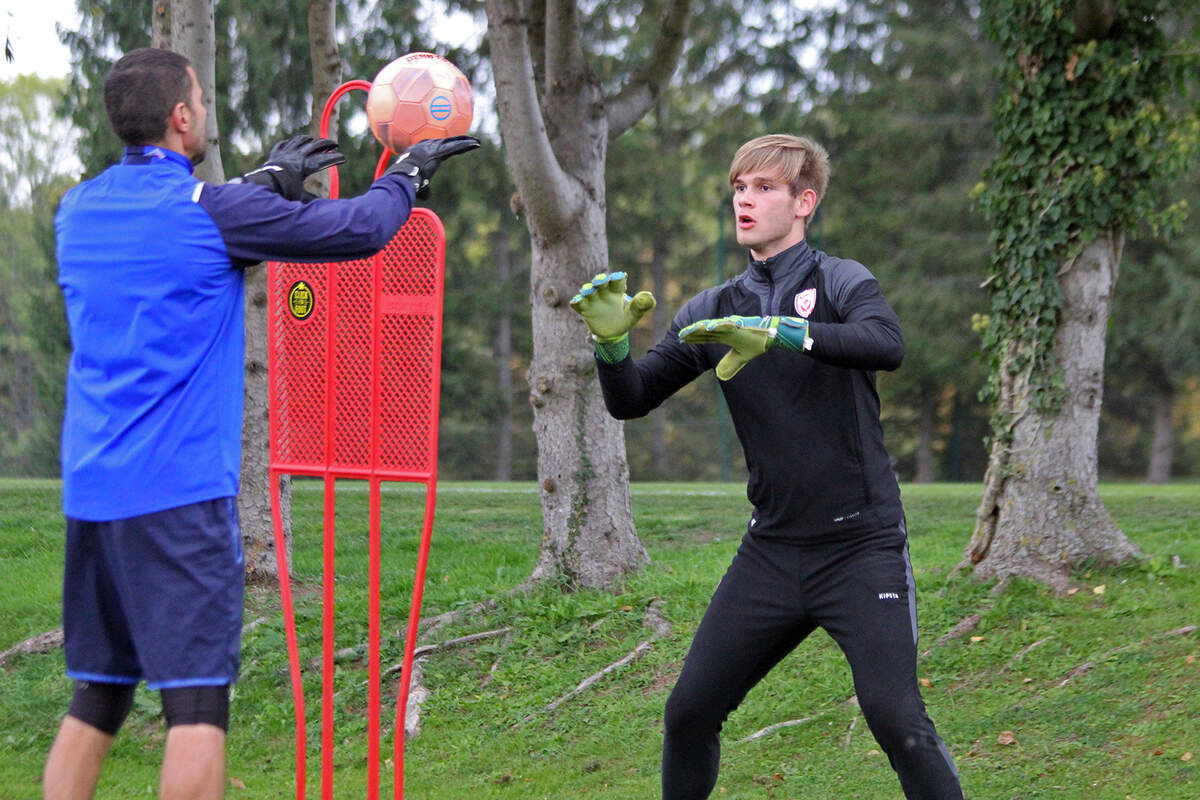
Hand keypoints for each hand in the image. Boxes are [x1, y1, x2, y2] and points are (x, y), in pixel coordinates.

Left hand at [239, 135, 345, 200]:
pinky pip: (283, 144)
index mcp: (305, 166)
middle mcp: (297, 156)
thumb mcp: (300, 198)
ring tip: (313, 140)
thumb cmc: (283, 193)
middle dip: (327, 143)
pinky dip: (289, 143)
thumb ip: (313, 200)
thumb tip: (325, 208)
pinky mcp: (275, 153)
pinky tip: (291, 143)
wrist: (263, 185)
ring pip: (299, 140)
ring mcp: (285, 152)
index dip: (336, 159)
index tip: (344, 158)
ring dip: (309, 140)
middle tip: (335, 145)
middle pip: (315, 145)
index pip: (325, 160)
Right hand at [386, 136, 480, 198]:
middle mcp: (425, 146)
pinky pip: (455, 147)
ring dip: (464, 142)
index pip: (434, 149)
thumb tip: (426, 196)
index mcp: (419, 153)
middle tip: (466, 141)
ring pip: (452, 143)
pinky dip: (466, 145)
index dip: (442, 147)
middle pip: (444, 143)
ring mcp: (432, 148)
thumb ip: (423, 188)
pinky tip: (477, 144)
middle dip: (455, 141)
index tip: (449, 147)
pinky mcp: (439, 151)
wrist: (403, 176)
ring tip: (476, 141)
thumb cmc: (405, 182)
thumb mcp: (415, 185)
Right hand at [570, 271, 655, 340]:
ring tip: (588, 291)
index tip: (622, 277)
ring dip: (587, 290)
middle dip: (600, 280)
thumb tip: (649, 296)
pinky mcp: (584, 309)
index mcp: (617, 290)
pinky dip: (576, 301)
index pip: (617, 281)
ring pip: (588, 291)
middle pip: (601, 282)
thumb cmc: (624, 319)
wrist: (612, 333)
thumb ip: (642, 305)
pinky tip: (576, 302)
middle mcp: (603, 292)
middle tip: (602, 281)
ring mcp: (592, 300)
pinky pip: (578, 304)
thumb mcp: (634, 314)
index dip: (618, 278)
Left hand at [679, 315, 809, 379]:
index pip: (705, 337)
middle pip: (705, 331)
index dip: (693, 338)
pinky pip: (727, 325)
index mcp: (725, 335)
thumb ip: (730, 364)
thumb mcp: (741, 357)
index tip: (680, 340)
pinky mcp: (740, 325)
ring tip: (689, 332)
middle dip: (691, 333)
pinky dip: (718, 326)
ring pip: (713, 326)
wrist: (772, 335)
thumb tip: (719, 376)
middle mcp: (726, 329)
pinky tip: (708, 328)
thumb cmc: (757, 343)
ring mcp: (732, 326)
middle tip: (679, 337)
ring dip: (700, 328)